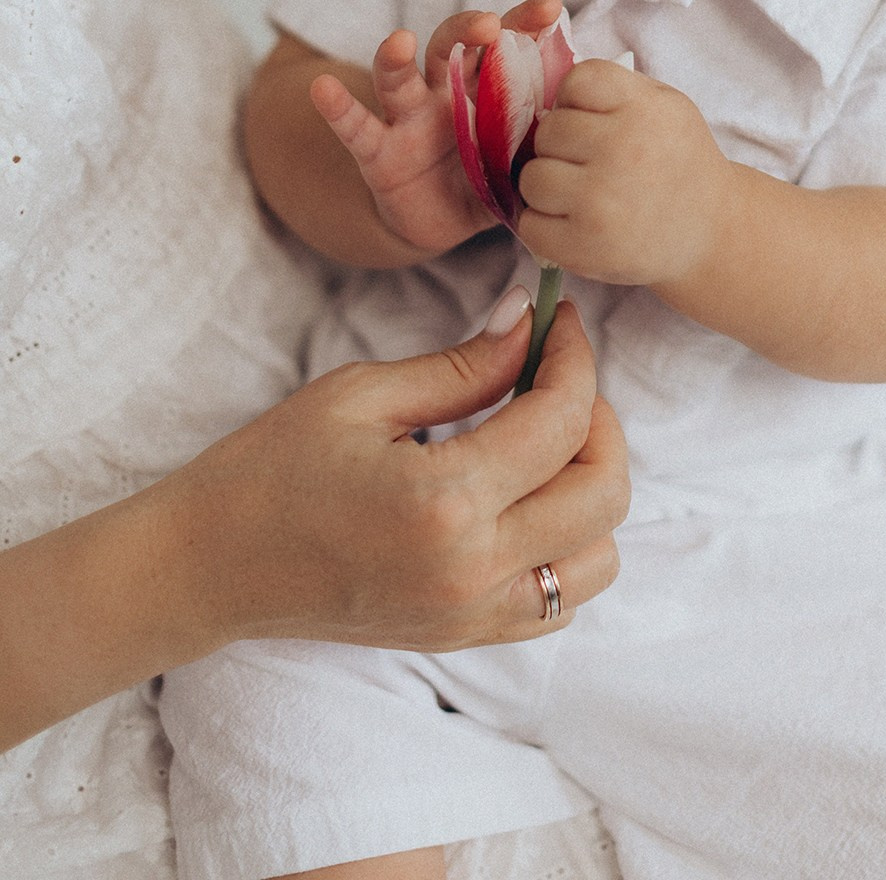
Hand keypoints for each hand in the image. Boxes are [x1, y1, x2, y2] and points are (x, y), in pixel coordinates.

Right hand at [172, 298, 627, 654]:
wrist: (212, 566)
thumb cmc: (272, 468)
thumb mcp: (363, 394)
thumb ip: (462, 364)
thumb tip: (527, 320)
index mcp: (444, 502)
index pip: (561, 419)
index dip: (573, 355)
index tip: (557, 318)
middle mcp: (473, 571)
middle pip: (603, 491)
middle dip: (597, 417)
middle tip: (554, 374)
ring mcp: (474, 616)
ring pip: (599, 555)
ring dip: (591, 486)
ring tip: (543, 439)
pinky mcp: (466, 637)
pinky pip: (561, 600)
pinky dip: (569, 547)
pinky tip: (526, 499)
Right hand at [311, 0, 562, 250]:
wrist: (441, 216)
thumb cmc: (491, 173)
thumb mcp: (523, 156)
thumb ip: (548, 137)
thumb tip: (602, 121)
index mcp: (487, 87)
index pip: (505, 45)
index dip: (524, 24)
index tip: (550, 8)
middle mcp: (445, 91)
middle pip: (452, 47)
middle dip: (468, 30)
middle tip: (488, 24)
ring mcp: (409, 116)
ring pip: (399, 77)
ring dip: (395, 57)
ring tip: (396, 41)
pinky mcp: (378, 150)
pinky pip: (356, 126)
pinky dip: (338, 108)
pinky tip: (322, 87)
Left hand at [517, 59, 733, 286]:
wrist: (710, 230)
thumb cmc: (679, 162)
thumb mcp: (666, 106)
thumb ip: (615, 91)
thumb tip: (551, 101)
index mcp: (644, 109)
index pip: (577, 81)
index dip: (573, 99)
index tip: (590, 120)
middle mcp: (622, 150)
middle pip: (548, 131)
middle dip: (561, 146)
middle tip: (587, 162)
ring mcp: (600, 201)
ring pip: (532, 178)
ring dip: (548, 186)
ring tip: (578, 193)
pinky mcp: (585, 246)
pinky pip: (530, 225)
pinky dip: (543, 225)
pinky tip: (571, 221)